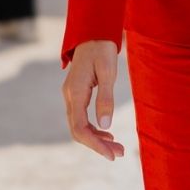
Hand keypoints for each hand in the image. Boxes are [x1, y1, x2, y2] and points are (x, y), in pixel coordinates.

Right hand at [62, 40, 125, 160]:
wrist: (93, 35)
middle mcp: (69, 97)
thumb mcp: (108, 73)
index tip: (111, 154)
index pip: (80, 127)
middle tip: (119, 154)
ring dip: (97, 139)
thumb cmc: (102, 51)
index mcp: (75, 93)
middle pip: (78, 130)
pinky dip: (94, 128)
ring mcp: (71, 96)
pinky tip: (108, 134)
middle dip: (97, 145)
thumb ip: (106, 99)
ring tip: (117, 147)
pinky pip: (82, 118)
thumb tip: (105, 125)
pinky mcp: (77, 95)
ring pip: (80, 126)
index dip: (94, 144)